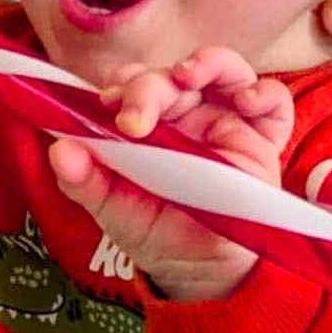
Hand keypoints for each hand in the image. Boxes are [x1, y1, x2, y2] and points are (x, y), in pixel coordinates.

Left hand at [48, 47, 294, 301]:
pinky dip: (262, 93)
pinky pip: (272, 102)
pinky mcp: (262, 139)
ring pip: (223, 70)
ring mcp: (225, 121)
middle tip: (135, 117)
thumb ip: (85, 181)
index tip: (107, 102)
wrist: (199, 269)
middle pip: (172, 76)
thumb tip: (59, 152)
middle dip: (150, 85)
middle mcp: (186, 114)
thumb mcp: (114, 210)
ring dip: (208, 64)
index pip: (135, 83)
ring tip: (189, 76)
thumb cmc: (155, 230)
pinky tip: (245, 101)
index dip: (123, 84)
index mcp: (148, 122)